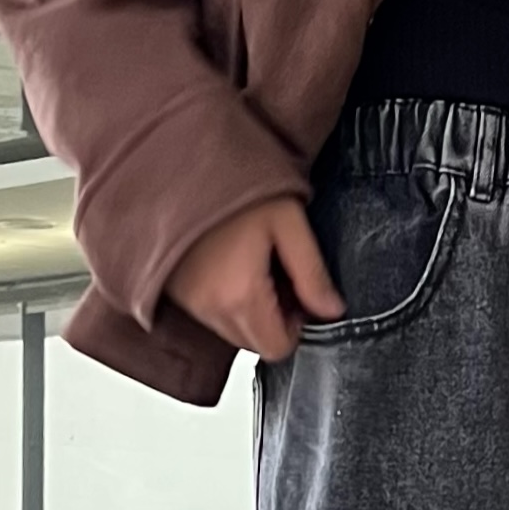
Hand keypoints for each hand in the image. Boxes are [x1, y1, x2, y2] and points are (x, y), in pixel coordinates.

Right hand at [165, 197, 343, 359]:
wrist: (178, 161)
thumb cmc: (232, 181)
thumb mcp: (288, 222)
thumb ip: (313, 273)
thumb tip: (333, 310)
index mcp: (240, 296)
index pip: (277, 348)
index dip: (298, 325)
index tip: (299, 292)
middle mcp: (209, 308)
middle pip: (254, 343)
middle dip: (274, 319)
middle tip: (278, 272)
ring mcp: (188, 302)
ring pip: (231, 331)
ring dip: (250, 309)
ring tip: (252, 261)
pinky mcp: (175, 291)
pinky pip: (210, 313)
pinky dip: (225, 300)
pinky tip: (230, 261)